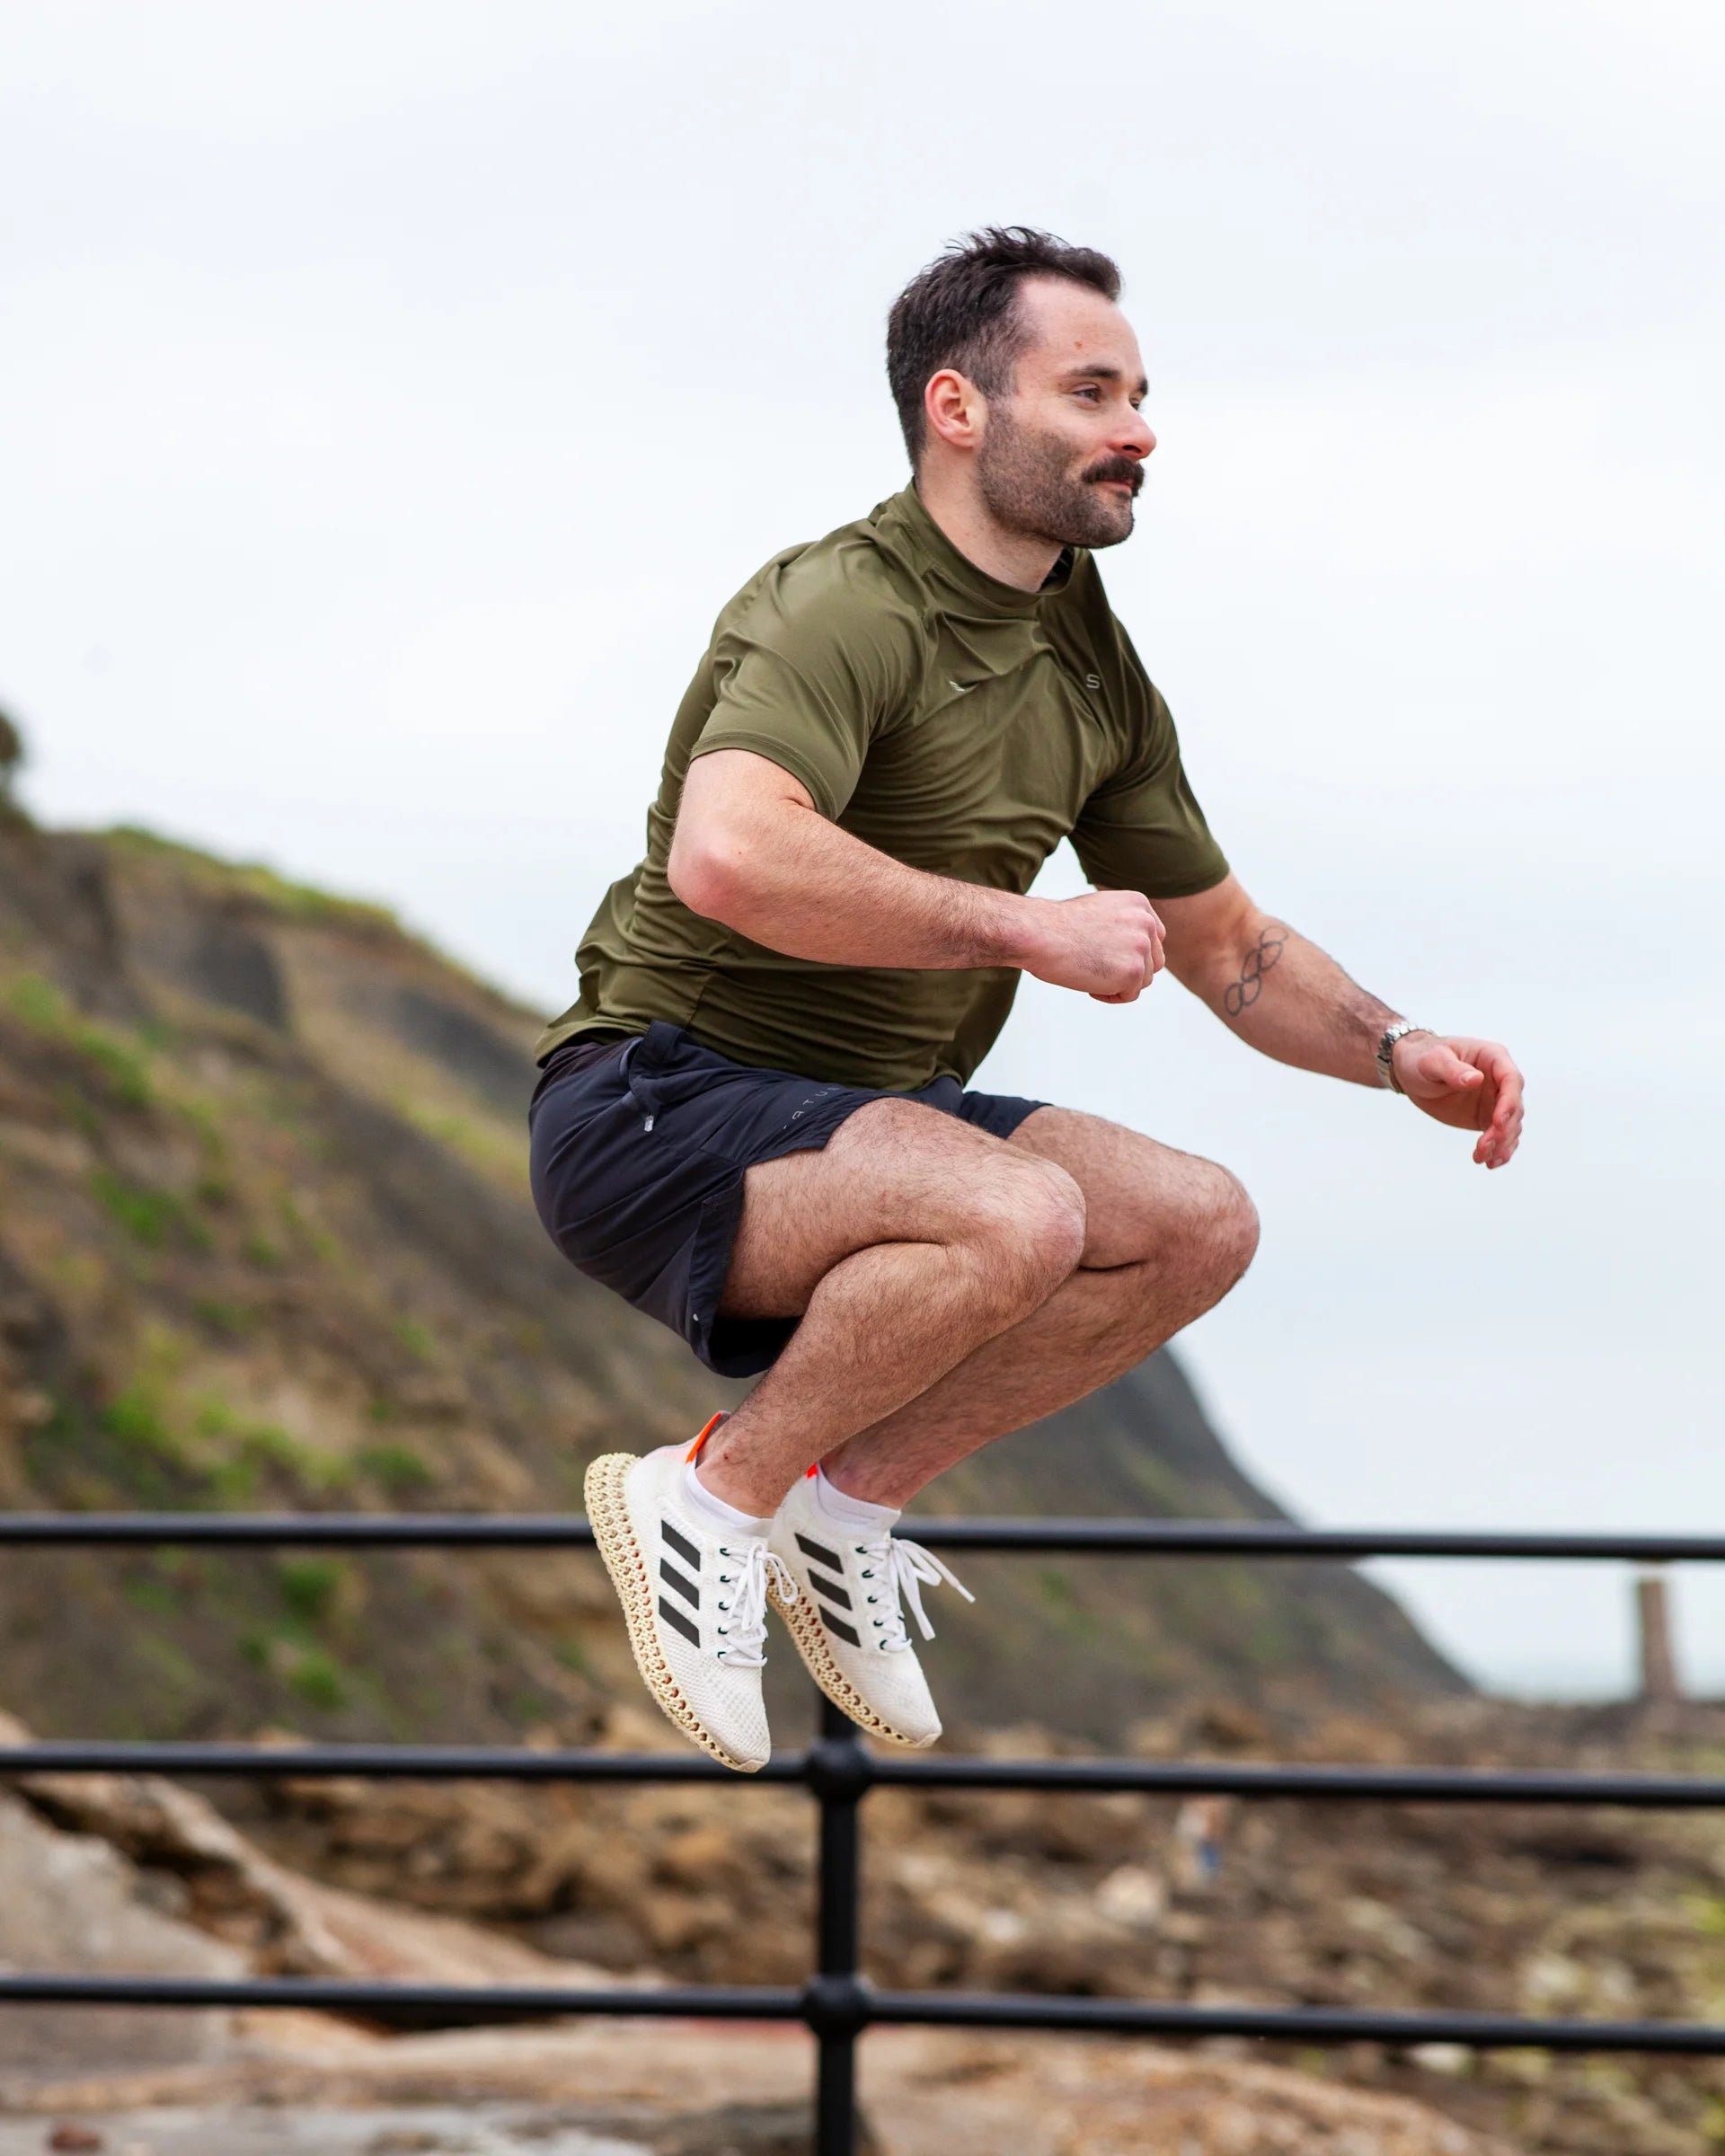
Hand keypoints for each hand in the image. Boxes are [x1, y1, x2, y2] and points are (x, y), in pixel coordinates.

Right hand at [1022, 889, 1164, 1002]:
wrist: (1039, 933)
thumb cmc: (1057, 926)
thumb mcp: (1099, 911)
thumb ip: (1122, 924)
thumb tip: (1131, 950)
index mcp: (1139, 904)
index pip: (1155, 938)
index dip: (1133, 954)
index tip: (1109, 957)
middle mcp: (1146, 922)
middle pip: (1153, 961)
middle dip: (1129, 971)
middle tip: (1098, 969)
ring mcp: (1141, 946)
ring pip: (1142, 980)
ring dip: (1118, 984)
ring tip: (1088, 973)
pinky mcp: (1133, 971)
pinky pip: (1129, 995)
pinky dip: (1109, 996)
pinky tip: (1088, 984)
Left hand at [1393, 1033, 1524, 1168]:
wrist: (1410, 1071)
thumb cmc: (1422, 1058)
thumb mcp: (1432, 1061)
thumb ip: (1452, 1070)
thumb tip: (1475, 1079)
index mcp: (1493, 1057)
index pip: (1511, 1080)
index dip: (1509, 1102)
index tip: (1497, 1122)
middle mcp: (1500, 1080)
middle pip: (1514, 1107)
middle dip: (1503, 1130)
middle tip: (1483, 1146)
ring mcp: (1495, 1100)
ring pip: (1511, 1126)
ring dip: (1501, 1144)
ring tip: (1481, 1158)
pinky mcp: (1486, 1117)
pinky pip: (1501, 1136)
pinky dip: (1499, 1150)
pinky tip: (1490, 1162)